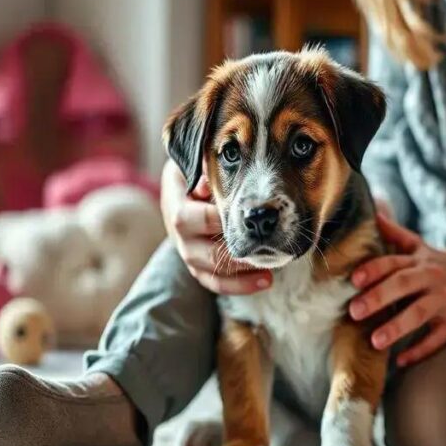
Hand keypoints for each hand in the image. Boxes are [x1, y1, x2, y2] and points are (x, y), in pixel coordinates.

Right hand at [160, 160, 271, 294]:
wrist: (184, 184)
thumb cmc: (196, 167)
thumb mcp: (197, 159)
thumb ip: (203, 166)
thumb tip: (208, 182)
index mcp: (175, 202)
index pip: (191, 219)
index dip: (216, 221)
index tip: (245, 217)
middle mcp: (178, 231)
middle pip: (198, 253)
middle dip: (232, 254)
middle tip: (263, 250)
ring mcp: (187, 250)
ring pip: (208, 272)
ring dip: (239, 276)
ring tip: (269, 273)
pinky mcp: (198, 264)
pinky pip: (214, 282)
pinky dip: (239, 285)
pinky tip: (265, 281)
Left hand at [348, 214, 445, 366]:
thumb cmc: (439, 262)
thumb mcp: (418, 245)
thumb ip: (394, 233)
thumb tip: (370, 212)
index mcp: (418, 260)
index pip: (393, 262)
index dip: (373, 269)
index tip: (353, 279)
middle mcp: (431, 278)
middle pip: (404, 285)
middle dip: (379, 297)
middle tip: (354, 311)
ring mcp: (444, 302)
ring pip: (420, 314)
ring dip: (398, 327)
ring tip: (375, 341)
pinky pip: (437, 339)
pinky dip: (420, 351)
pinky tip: (400, 361)